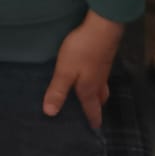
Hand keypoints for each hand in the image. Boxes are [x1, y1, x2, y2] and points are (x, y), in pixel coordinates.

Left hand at [43, 11, 123, 127]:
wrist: (103, 27)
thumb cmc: (82, 50)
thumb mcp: (65, 72)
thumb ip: (58, 91)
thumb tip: (50, 113)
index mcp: (90, 88)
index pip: (92, 108)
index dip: (93, 119)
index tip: (95, 128)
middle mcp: (99, 81)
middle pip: (101, 98)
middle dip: (97, 107)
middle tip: (94, 113)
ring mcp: (103, 68)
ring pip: (102, 86)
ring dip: (99, 94)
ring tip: (92, 95)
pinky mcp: (104, 56)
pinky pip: (102, 75)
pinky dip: (98, 80)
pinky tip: (92, 73)